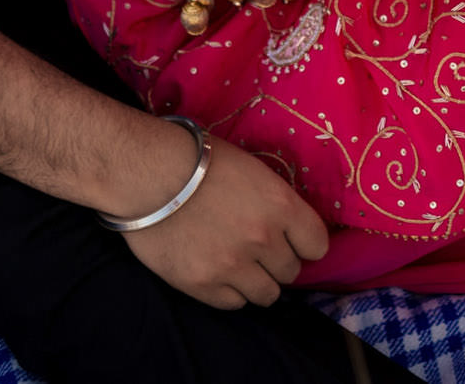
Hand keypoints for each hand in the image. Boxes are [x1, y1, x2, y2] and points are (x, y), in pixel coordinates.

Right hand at [121, 127, 329, 308]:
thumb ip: (275, 202)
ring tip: (239, 264)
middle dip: (278, 260)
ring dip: (258, 281)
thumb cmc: (198, 160)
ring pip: (267, 295)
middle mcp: (262, 239)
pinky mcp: (202, 285)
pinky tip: (217, 271)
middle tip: (257, 248)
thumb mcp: (251, 170)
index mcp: (279, 205)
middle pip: (291, 271)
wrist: (147, 173)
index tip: (293, 239)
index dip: (305, 243)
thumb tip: (289, 228)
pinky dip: (230, 291)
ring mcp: (232, 266)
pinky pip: (233, 304)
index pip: (317, 244)